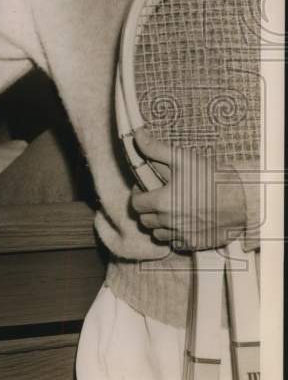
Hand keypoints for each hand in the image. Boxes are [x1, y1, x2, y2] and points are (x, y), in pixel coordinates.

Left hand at [129, 128, 247, 250]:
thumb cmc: (212, 178)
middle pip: (145, 220)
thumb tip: (137, 135)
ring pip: (158, 233)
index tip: (146, 189)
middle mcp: (169, 222)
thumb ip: (156, 149)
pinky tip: (183, 222)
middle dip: (147, 209)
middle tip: (158, 199)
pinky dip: (174, 235)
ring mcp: (182, 235)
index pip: (136, 204)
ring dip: (159, 224)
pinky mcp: (195, 244)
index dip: (138, 195)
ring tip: (170, 211)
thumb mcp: (183, 159)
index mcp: (162, 202)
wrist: (242, 200)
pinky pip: (175, 243)